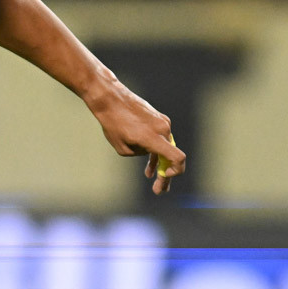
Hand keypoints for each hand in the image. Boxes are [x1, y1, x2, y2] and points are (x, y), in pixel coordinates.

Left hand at [88, 80, 185, 194]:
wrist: (110, 98)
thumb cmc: (113, 123)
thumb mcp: (123, 149)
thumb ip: (139, 154)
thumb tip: (147, 151)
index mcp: (154, 138)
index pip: (177, 158)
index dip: (175, 171)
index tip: (164, 176)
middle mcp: (162, 129)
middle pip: (171, 156)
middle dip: (165, 175)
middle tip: (159, 190)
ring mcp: (162, 122)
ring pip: (165, 147)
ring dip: (159, 162)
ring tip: (150, 176)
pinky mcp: (158, 117)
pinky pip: (160, 137)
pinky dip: (155, 149)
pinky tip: (148, 164)